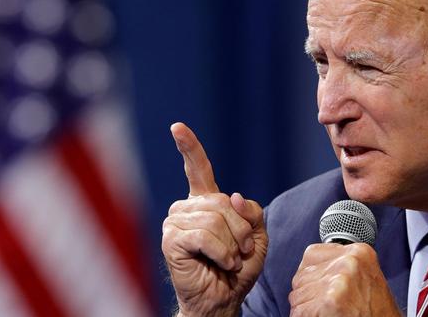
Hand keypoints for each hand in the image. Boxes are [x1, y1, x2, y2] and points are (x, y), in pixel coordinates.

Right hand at [162, 123, 267, 316]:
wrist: (222, 300)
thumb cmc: (236, 269)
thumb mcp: (256, 236)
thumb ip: (251, 212)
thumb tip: (233, 196)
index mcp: (205, 203)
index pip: (198, 169)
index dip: (189, 147)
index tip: (177, 127)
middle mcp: (186, 208)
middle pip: (224, 202)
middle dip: (242, 229)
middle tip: (242, 251)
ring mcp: (175, 222)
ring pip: (216, 220)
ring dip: (233, 244)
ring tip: (230, 259)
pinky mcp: (171, 240)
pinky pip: (205, 236)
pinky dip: (221, 253)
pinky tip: (220, 263)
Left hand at [289, 243, 400, 316]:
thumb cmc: (377, 313)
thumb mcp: (365, 279)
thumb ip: (340, 267)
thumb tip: (312, 268)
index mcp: (359, 252)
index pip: (312, 254)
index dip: (313, 276)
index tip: (323, 288)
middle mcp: (349, 262)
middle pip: (303, 274)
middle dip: (309, 293)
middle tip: (331, 305)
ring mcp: (339, 280)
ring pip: (298, 293)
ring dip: (308, 307)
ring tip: (330, 312)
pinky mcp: (329, 300)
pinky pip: (299, 310)